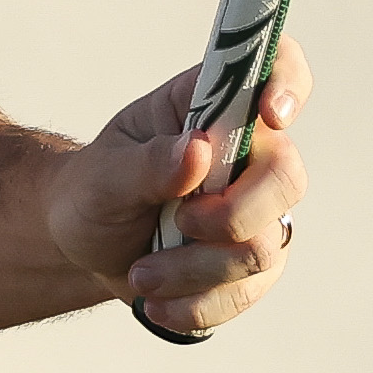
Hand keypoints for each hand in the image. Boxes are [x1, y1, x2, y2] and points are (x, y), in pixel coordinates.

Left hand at [42, 37, 312, 338]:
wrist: (84, 246)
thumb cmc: (94, 191)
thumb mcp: (103, 175)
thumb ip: (148, 163)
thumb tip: (198, 150)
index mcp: (211, 107)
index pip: (275, 70)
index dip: (287, 84)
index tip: (270, 115)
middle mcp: (248, 155)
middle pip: (286, 177)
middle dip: (231, 213)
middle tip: (181, 222)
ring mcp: (259, 212)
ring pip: (263, 246)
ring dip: (194, 269)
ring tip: (141, 274)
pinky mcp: (254, 264)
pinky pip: (247, 291)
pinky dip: (197, 303)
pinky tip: (156, 301)